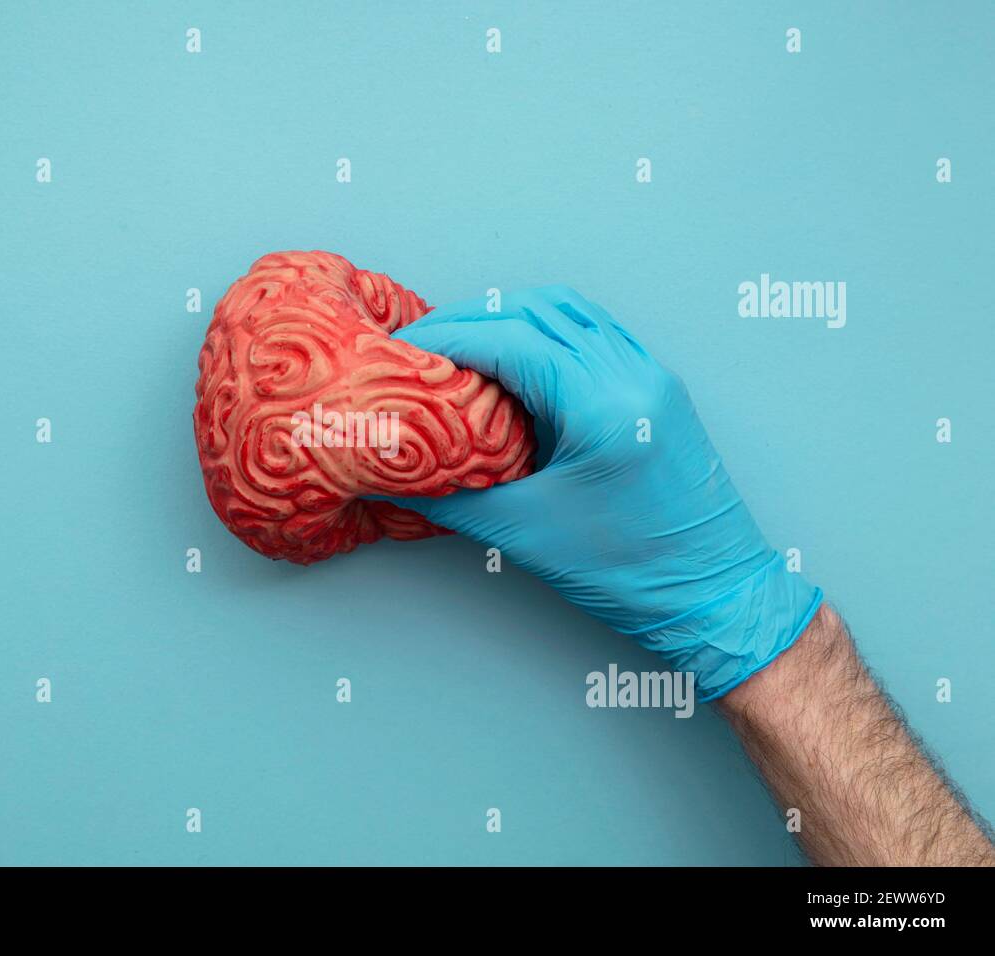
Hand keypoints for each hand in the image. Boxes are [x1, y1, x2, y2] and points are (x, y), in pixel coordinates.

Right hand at [383, 285, 821, 699]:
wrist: (714, 596)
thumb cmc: (631, 573)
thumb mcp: (525, 534)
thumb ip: (453, 496)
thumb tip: (397, 474)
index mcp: (603, 405)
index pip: (507, 340)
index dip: (446, 337)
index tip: (402, 350)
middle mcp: (631, 374)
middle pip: (534, 310)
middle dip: (467, 319)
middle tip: (418, 344)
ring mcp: (650, 375)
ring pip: (567, 311)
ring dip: (507, 317)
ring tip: (459, 345)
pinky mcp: (657, 387)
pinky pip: (594, 332)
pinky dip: (545, 332)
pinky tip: (514, 359)